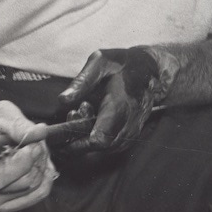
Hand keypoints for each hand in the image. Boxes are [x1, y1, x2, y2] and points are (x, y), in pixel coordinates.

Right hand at [0, 101, 55, 211]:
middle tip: (34, 141)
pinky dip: (45, 175)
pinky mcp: (7, 203)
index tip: (33, 145)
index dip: (22, 162)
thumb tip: (38, 132)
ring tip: (32, 148)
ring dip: (42, 164)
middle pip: (23, 182)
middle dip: (37, 158)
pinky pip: (39, 193)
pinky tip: (38, 163)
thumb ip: (17, 123)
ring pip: (34, 186)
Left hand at [58, 46, 178, 151]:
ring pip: (108, 148)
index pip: (100, 139)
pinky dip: (100, 139)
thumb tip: (62, 101)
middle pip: (102, 147)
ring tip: (84, 114)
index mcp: (120, 105)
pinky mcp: (134, 132)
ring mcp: (134, 128)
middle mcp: (130, 121)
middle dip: (81, 139)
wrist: (148, 67)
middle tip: (73, 117)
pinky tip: (94, 121)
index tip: (64, 136)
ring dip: (90, 139)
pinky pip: (115, 145)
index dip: (79, 144)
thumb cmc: (122, 63)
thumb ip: (81, 82)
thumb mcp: (99, 62)